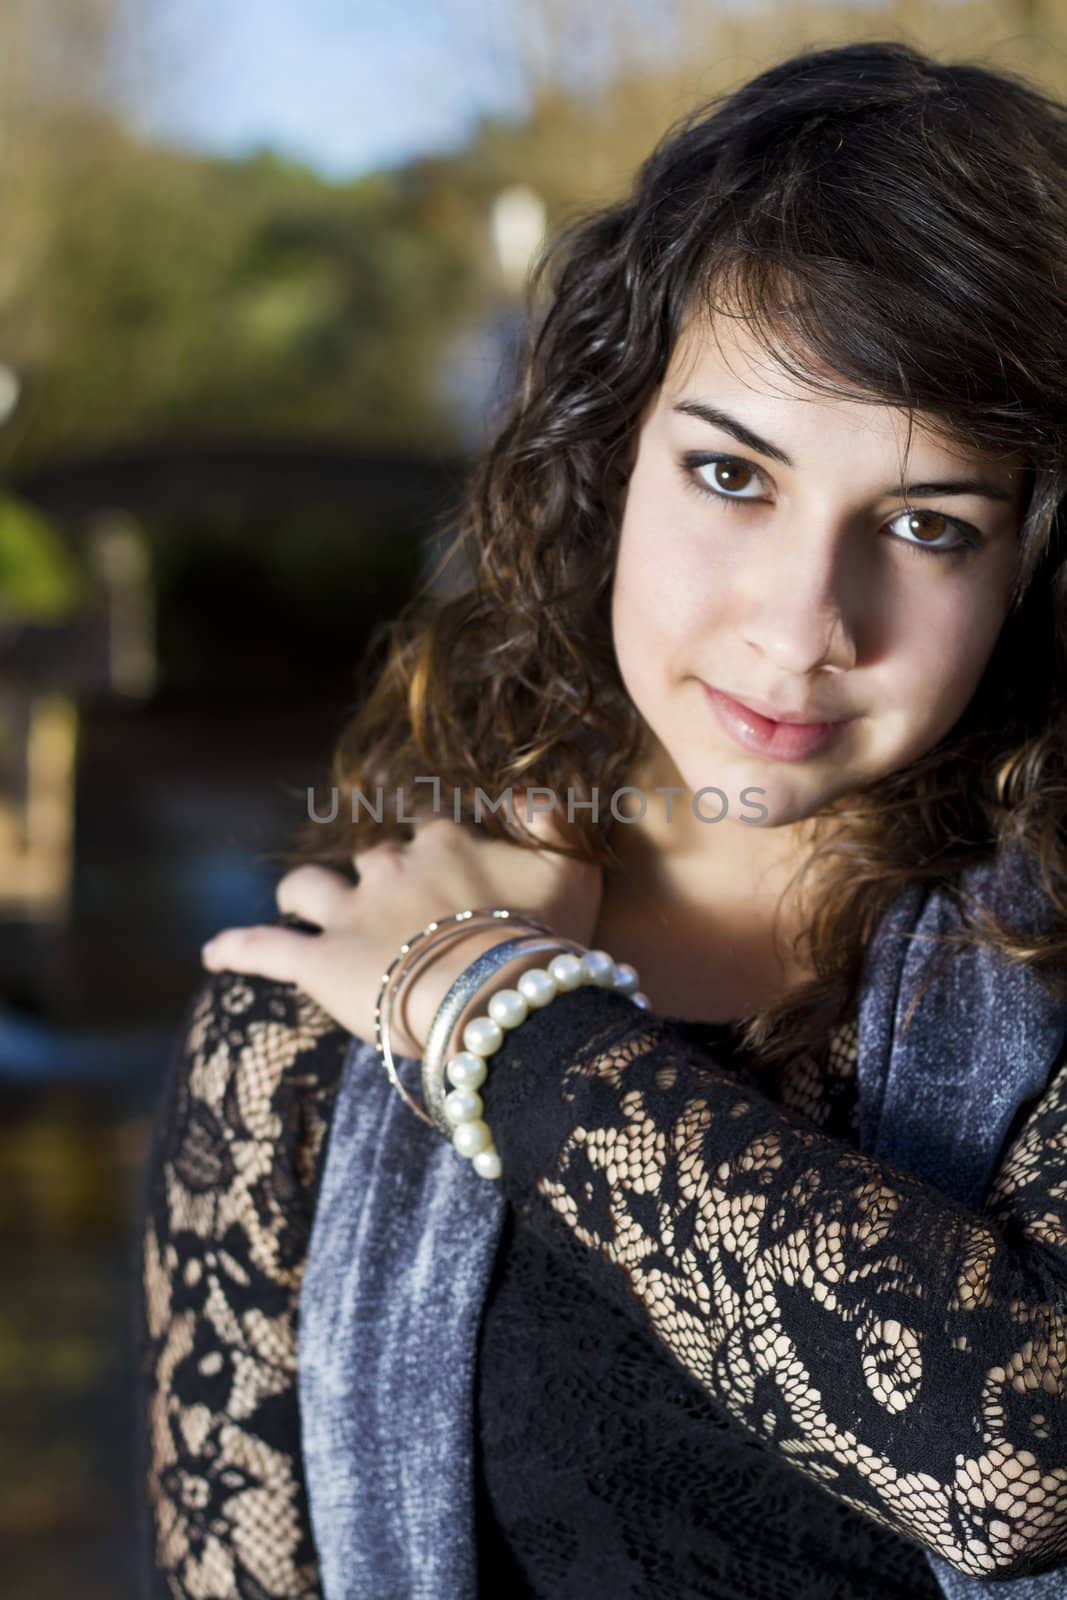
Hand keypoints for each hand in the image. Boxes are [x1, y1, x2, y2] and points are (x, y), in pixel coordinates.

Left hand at [200, 805, 603, 1056]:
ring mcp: (350, 913)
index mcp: (445, 844)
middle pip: (371, 858)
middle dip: (375, 875)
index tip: (447, 867)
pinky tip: (213, 953)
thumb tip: (529, 792)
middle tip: (390, 908)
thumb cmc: (544, 937)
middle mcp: (390, 867)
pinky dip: (236, 949)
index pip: (431, 828)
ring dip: (303, 893)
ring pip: (309, 887)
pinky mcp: (319, 961)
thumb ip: (554, 820)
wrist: (498, 995)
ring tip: (299, 903)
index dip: (435, 846)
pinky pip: (264, 949)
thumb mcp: (573, 869)